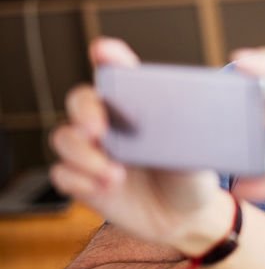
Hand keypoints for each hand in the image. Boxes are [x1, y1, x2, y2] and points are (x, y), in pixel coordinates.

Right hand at [49, 38, 231, 254]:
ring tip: (115, 175)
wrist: (185, 218)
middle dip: (85, 110)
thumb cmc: (192, 177)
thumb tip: (178, 137)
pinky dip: (80, 180)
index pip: (119, 73)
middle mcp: (110, 122)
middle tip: (99, 129)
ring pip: (65, 137)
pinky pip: (62, 173)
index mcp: (139, 105)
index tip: (103, 50)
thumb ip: (185, 145)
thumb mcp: (197, 159)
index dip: (108, 57)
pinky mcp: (82, 180)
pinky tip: (106, 188)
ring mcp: (93, 150)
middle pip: (80, 100)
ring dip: (83, 155)